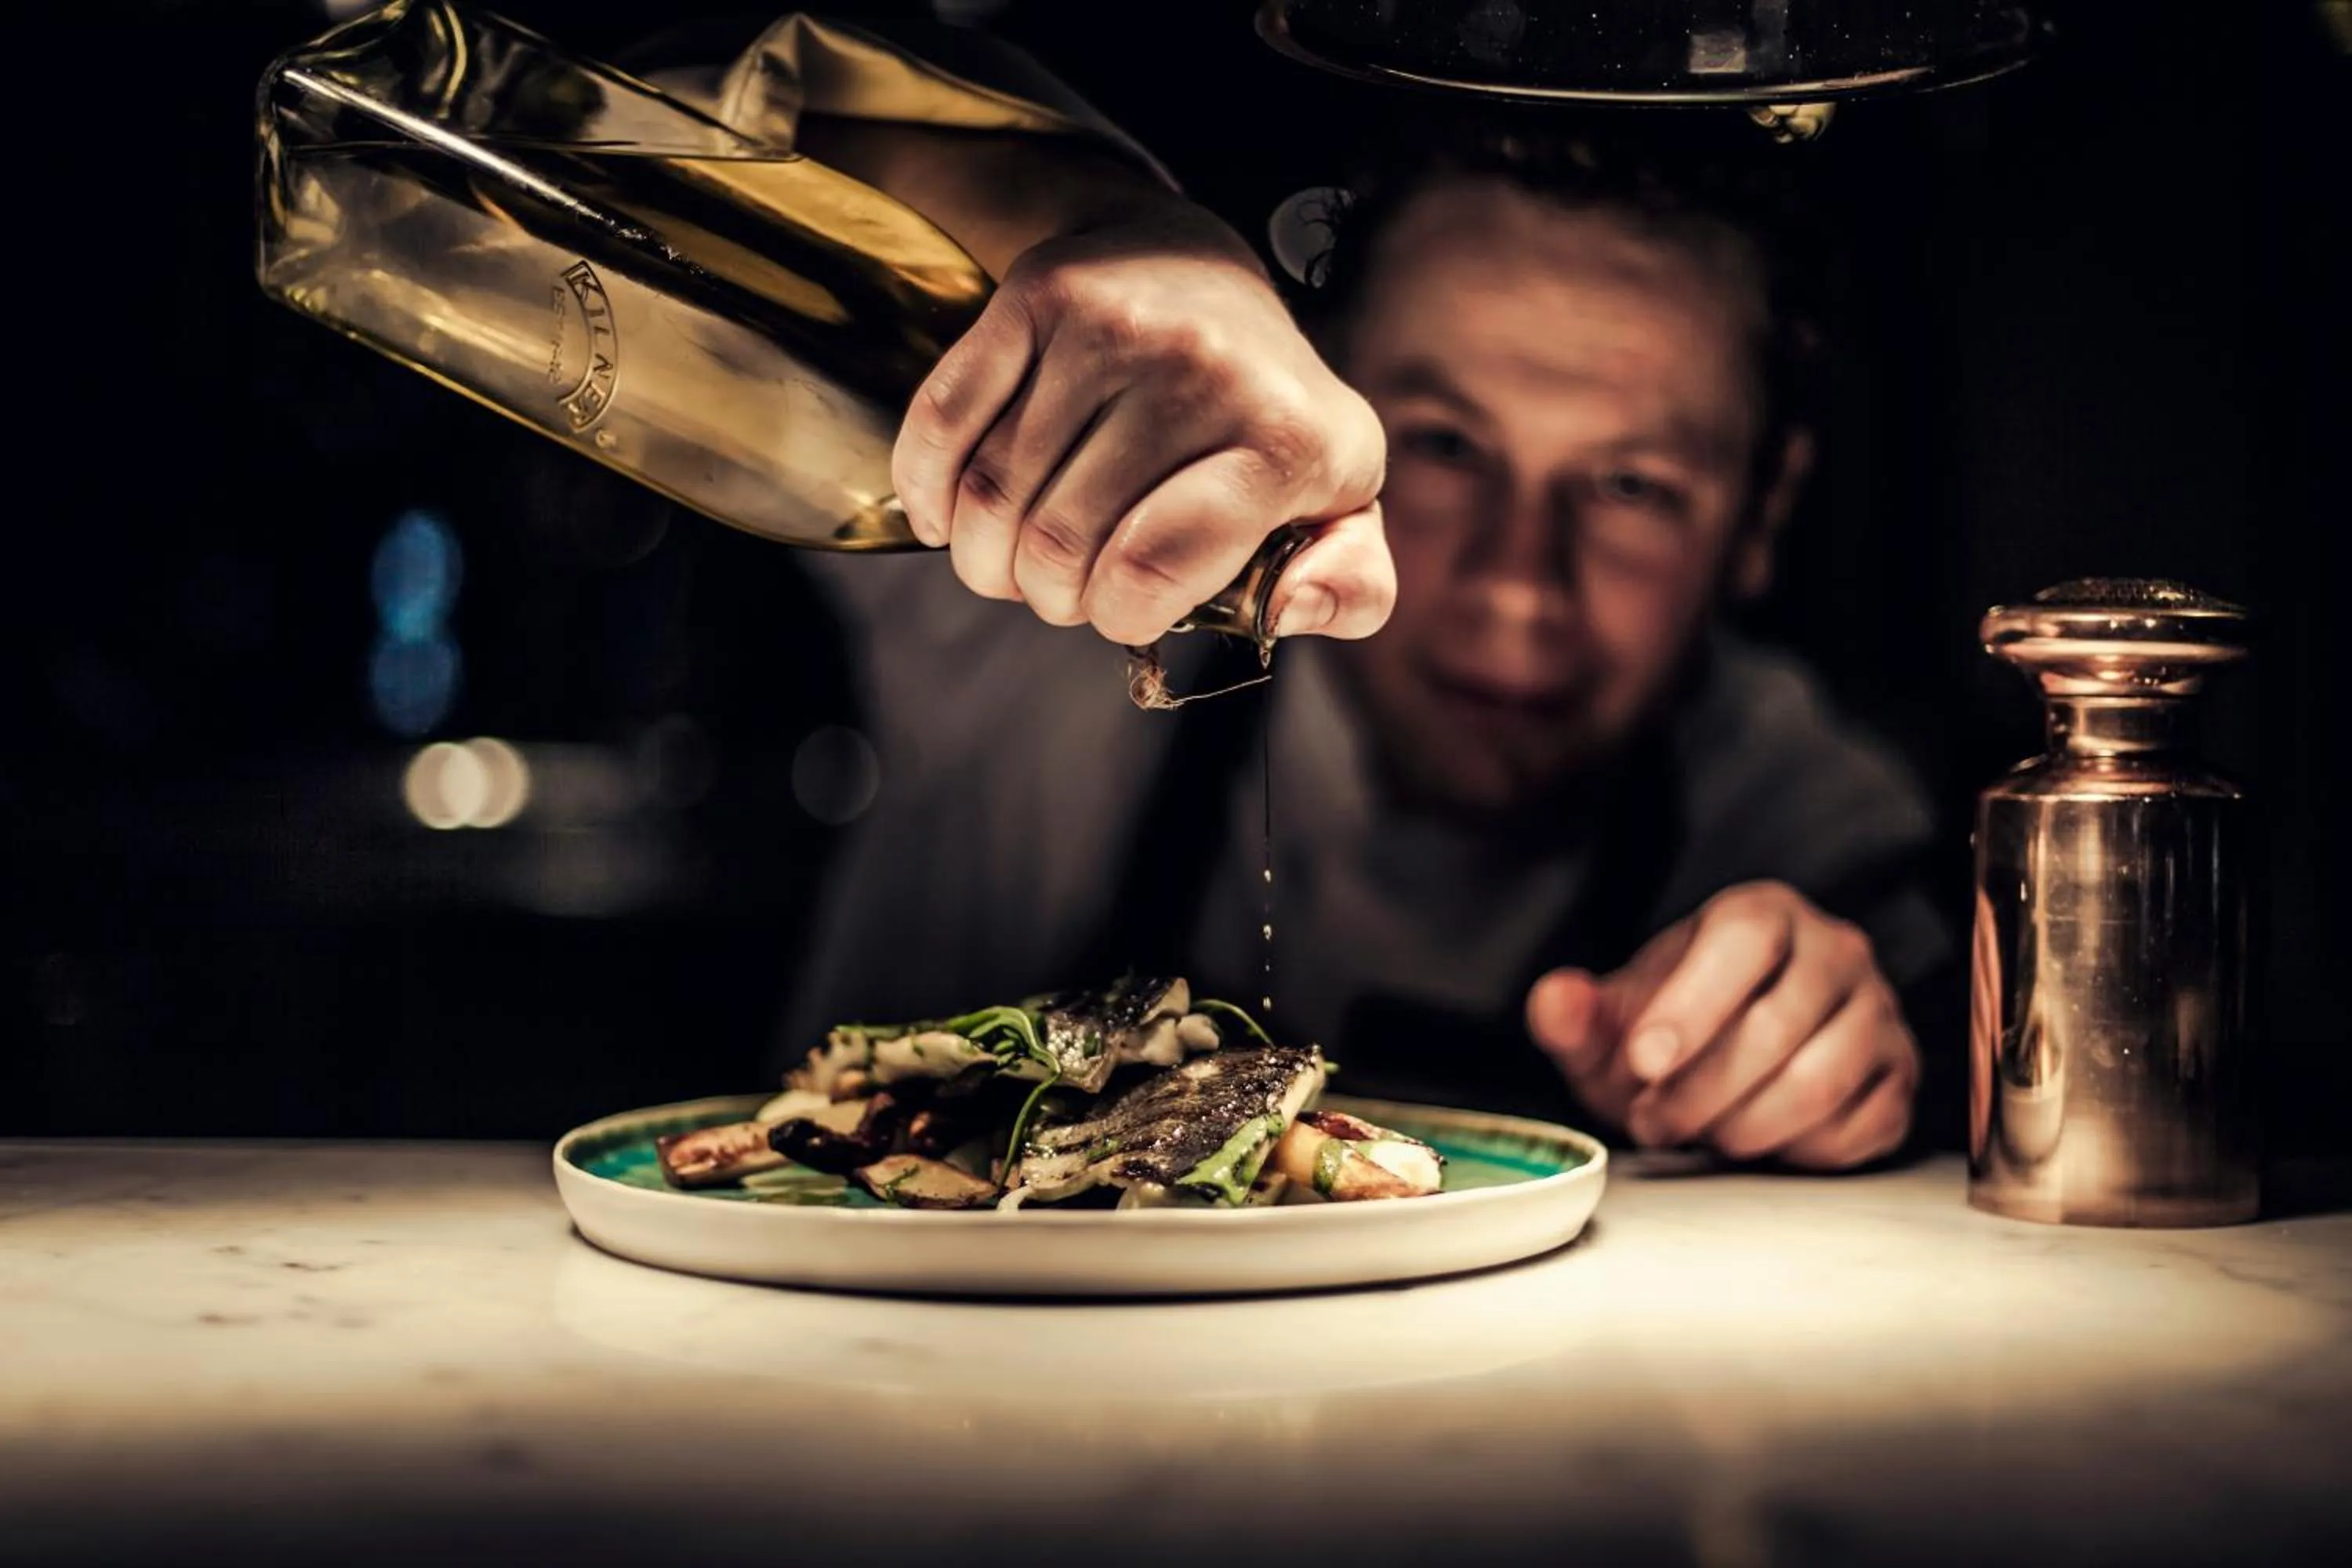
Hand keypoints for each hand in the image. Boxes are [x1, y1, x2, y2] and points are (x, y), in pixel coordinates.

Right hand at [891, 210, 1392, 645]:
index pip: (1154, 567)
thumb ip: (1353, 583)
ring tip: (1015, 561)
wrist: (1194, 266)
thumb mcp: (1340, 500)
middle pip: (1059, 544)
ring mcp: (1112, 324)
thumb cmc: (1261, 414)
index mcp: (1288, 439)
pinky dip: (930, 496)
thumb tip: (1293, 607)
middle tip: (1066, 586)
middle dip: (1049, 595)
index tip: (1122, 608)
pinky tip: (952, 521)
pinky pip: (942, 426)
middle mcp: (1202, 369)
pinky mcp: (1036, 293)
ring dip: (988, 559)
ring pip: (993, 495)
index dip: (1117, 613)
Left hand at [1525, 882, 1919, 1169]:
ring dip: (1746, 1126)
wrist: (1726, 1064)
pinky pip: (1860, 1124)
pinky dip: (1800, 1150)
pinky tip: (1761, 1141)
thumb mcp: (1608, 1030)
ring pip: (1821, 1079)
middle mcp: (1834, 950)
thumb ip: (1574, 1016)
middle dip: (1702, 1090)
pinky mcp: (1900, 1075)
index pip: (1742, 942)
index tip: (1643, 1062)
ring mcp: (1877, 1012)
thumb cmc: (1669, 1037)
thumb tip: (1555, 1001)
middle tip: (1652, 1121)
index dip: (1691, 1005)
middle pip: (1778, 1023)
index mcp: (1762, 914)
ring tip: (1702, 1134)